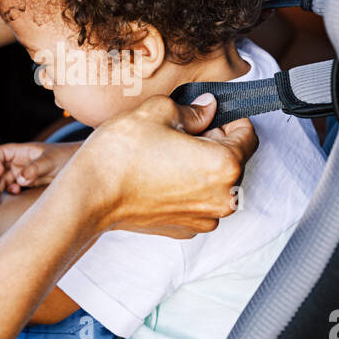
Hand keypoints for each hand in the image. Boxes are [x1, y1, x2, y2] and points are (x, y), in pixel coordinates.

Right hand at [0, 141, 81, 205]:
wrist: (82, 166)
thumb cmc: (67, 157)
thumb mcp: (52, 162)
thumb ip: (35, 168)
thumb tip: (20, 179)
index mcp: (23, 151)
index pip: (1, 153)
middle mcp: (21, 161)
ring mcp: (24, 173)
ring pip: (3, 180)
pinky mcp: (29, 183)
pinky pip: (13, 188)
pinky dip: (8, 193)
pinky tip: (13, 196)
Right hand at [58, 93, 257, 238]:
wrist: (89, 196)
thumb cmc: (121, 153)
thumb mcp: (158, 112)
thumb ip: (193, 110)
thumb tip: (208, 109)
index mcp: (224, 165)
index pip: (248, 135)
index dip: (230, 118)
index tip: (211, 115)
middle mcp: (222, 198)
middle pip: (234, 160)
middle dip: (215, 143)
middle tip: (182, 133)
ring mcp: (204, 218)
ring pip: (216, 184)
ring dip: (201, 168)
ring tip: (168, 156)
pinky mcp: (185, 229)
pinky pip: (198, 202)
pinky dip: (187, 189)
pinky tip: (160, 177)